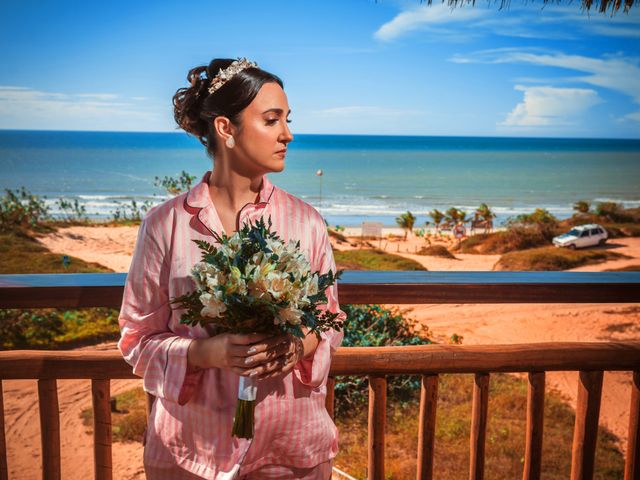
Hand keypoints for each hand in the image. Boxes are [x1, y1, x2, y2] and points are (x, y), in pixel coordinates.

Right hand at [187, 332, 302, 379]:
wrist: (205, 353)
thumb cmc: (220, 340)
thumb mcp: (230, 334)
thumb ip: (243, 334)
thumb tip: (262, 329)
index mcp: (230, 339)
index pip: (248, 338)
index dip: (261, 337)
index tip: (273, 334)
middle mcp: (230, 351)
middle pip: (251, 351)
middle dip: (267, 348)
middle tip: (279, 345)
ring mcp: (231, 362)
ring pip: (250, 363)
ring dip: (264, 361)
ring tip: (276, 357)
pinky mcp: (232, 370)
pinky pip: (246, 372)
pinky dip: (256, 371)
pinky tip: (267, 369)